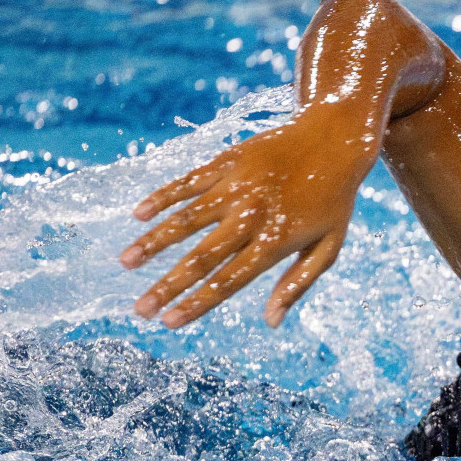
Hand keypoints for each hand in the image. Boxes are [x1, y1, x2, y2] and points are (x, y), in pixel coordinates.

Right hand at [121, 114, 367, 328]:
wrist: (335, 138)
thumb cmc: (333, 200)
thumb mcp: (328, 247)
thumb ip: (298, 284)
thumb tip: (272, 322)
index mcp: (276, 241)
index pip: (228, 280)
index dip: (197, 303)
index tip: (168, 322)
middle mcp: (251, 215)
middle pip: (201, 257)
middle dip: (167, 286)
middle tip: (138, 309)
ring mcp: (236, 186)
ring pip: (185, 218)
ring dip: (152, 241)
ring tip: (125, 262)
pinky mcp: (227, 162)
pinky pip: (188, 182)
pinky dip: (162, 197)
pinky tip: (138, 214)